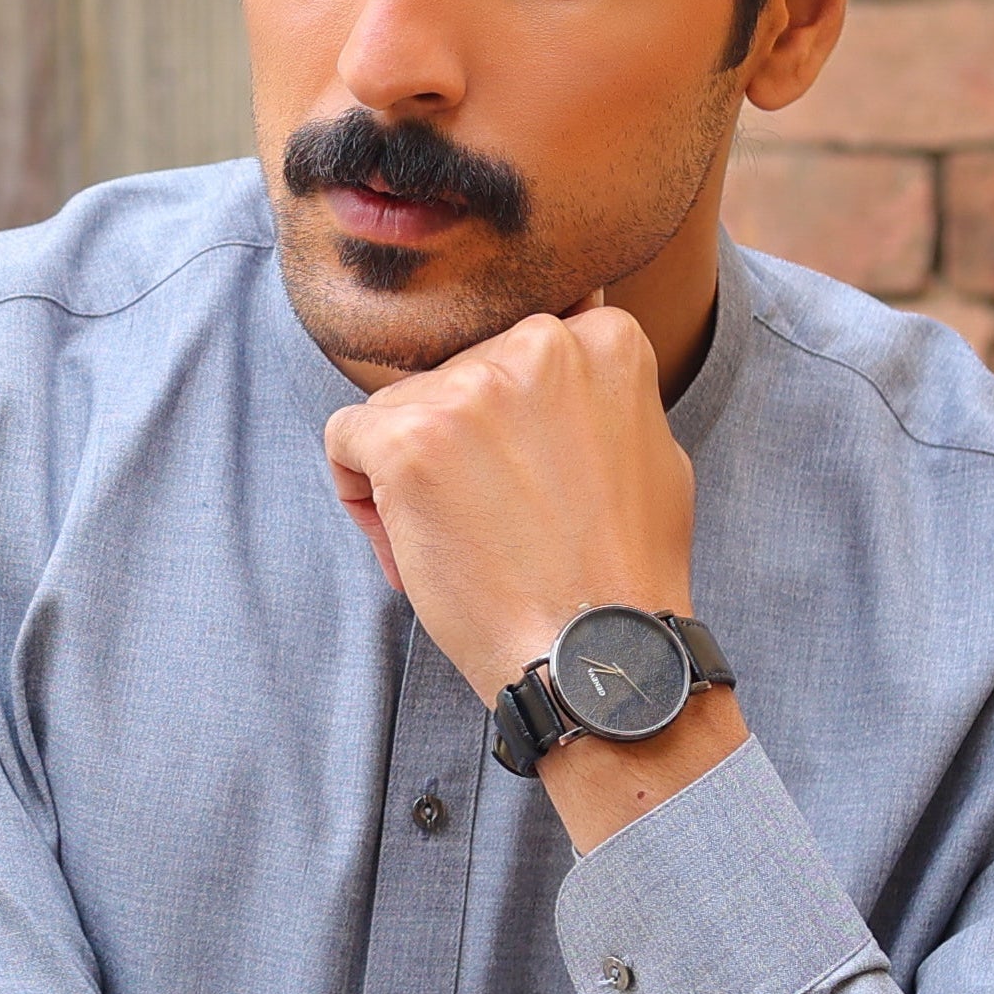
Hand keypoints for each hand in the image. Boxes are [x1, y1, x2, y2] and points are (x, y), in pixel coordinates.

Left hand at [322, 299, 697, 701]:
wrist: (596, 652)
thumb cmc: (623, 568)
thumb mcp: (648, 445)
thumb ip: (600, 390)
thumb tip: (571, 345)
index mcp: (600, 341)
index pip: (509, 353)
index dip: (506, 426)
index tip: (523, 482)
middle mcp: (537, 345)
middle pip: (453, 377)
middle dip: (457, 443)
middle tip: (489, 520)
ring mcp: (470, 390)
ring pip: (397, 408)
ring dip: (410, 472)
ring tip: (459, 544)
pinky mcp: (410, 440)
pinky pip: (346, 438)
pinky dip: (361, 493)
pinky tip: (410, 542)